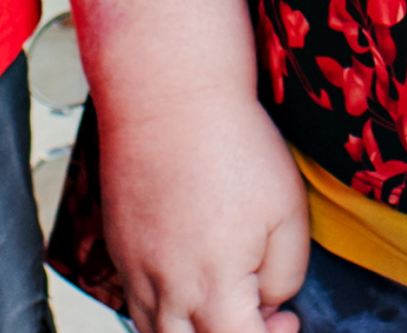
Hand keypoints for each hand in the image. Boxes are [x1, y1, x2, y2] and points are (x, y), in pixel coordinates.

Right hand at [93, 76, 311, 332]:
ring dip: (192, 330)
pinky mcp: (118, 248)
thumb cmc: (232, 145)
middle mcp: (165, 289)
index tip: (287, 319)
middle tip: (259, 313)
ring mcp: (134, 270)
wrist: (168, 97)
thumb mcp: (289, 211)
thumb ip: (286, 273)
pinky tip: (190, 277)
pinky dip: (163, 309)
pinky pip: (135, 303)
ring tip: (224, 296)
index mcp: (213, 288)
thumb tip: (272, 301)